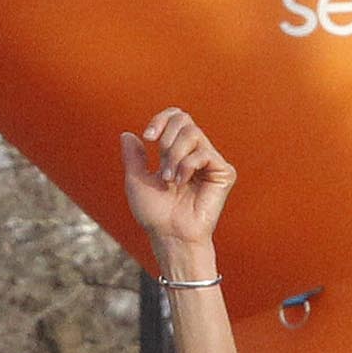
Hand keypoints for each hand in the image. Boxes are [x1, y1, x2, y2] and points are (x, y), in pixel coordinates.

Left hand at [118, 107, 233, 274]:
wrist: (169, 235)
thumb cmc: (154, 214)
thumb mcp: (136, 180)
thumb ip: (133, 157)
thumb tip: (127, 134)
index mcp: (177, 152)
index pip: (176, 117)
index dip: (161, 119)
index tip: (148, 137)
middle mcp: (195, 153)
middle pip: (184, 119)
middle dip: (166, 140)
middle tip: (162, 169)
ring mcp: (211, 162)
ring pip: (192, 133)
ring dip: (174, 156)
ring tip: (170, 180)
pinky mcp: (224, 172)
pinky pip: (204, 153)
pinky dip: (187, 166)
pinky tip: (182, 182)